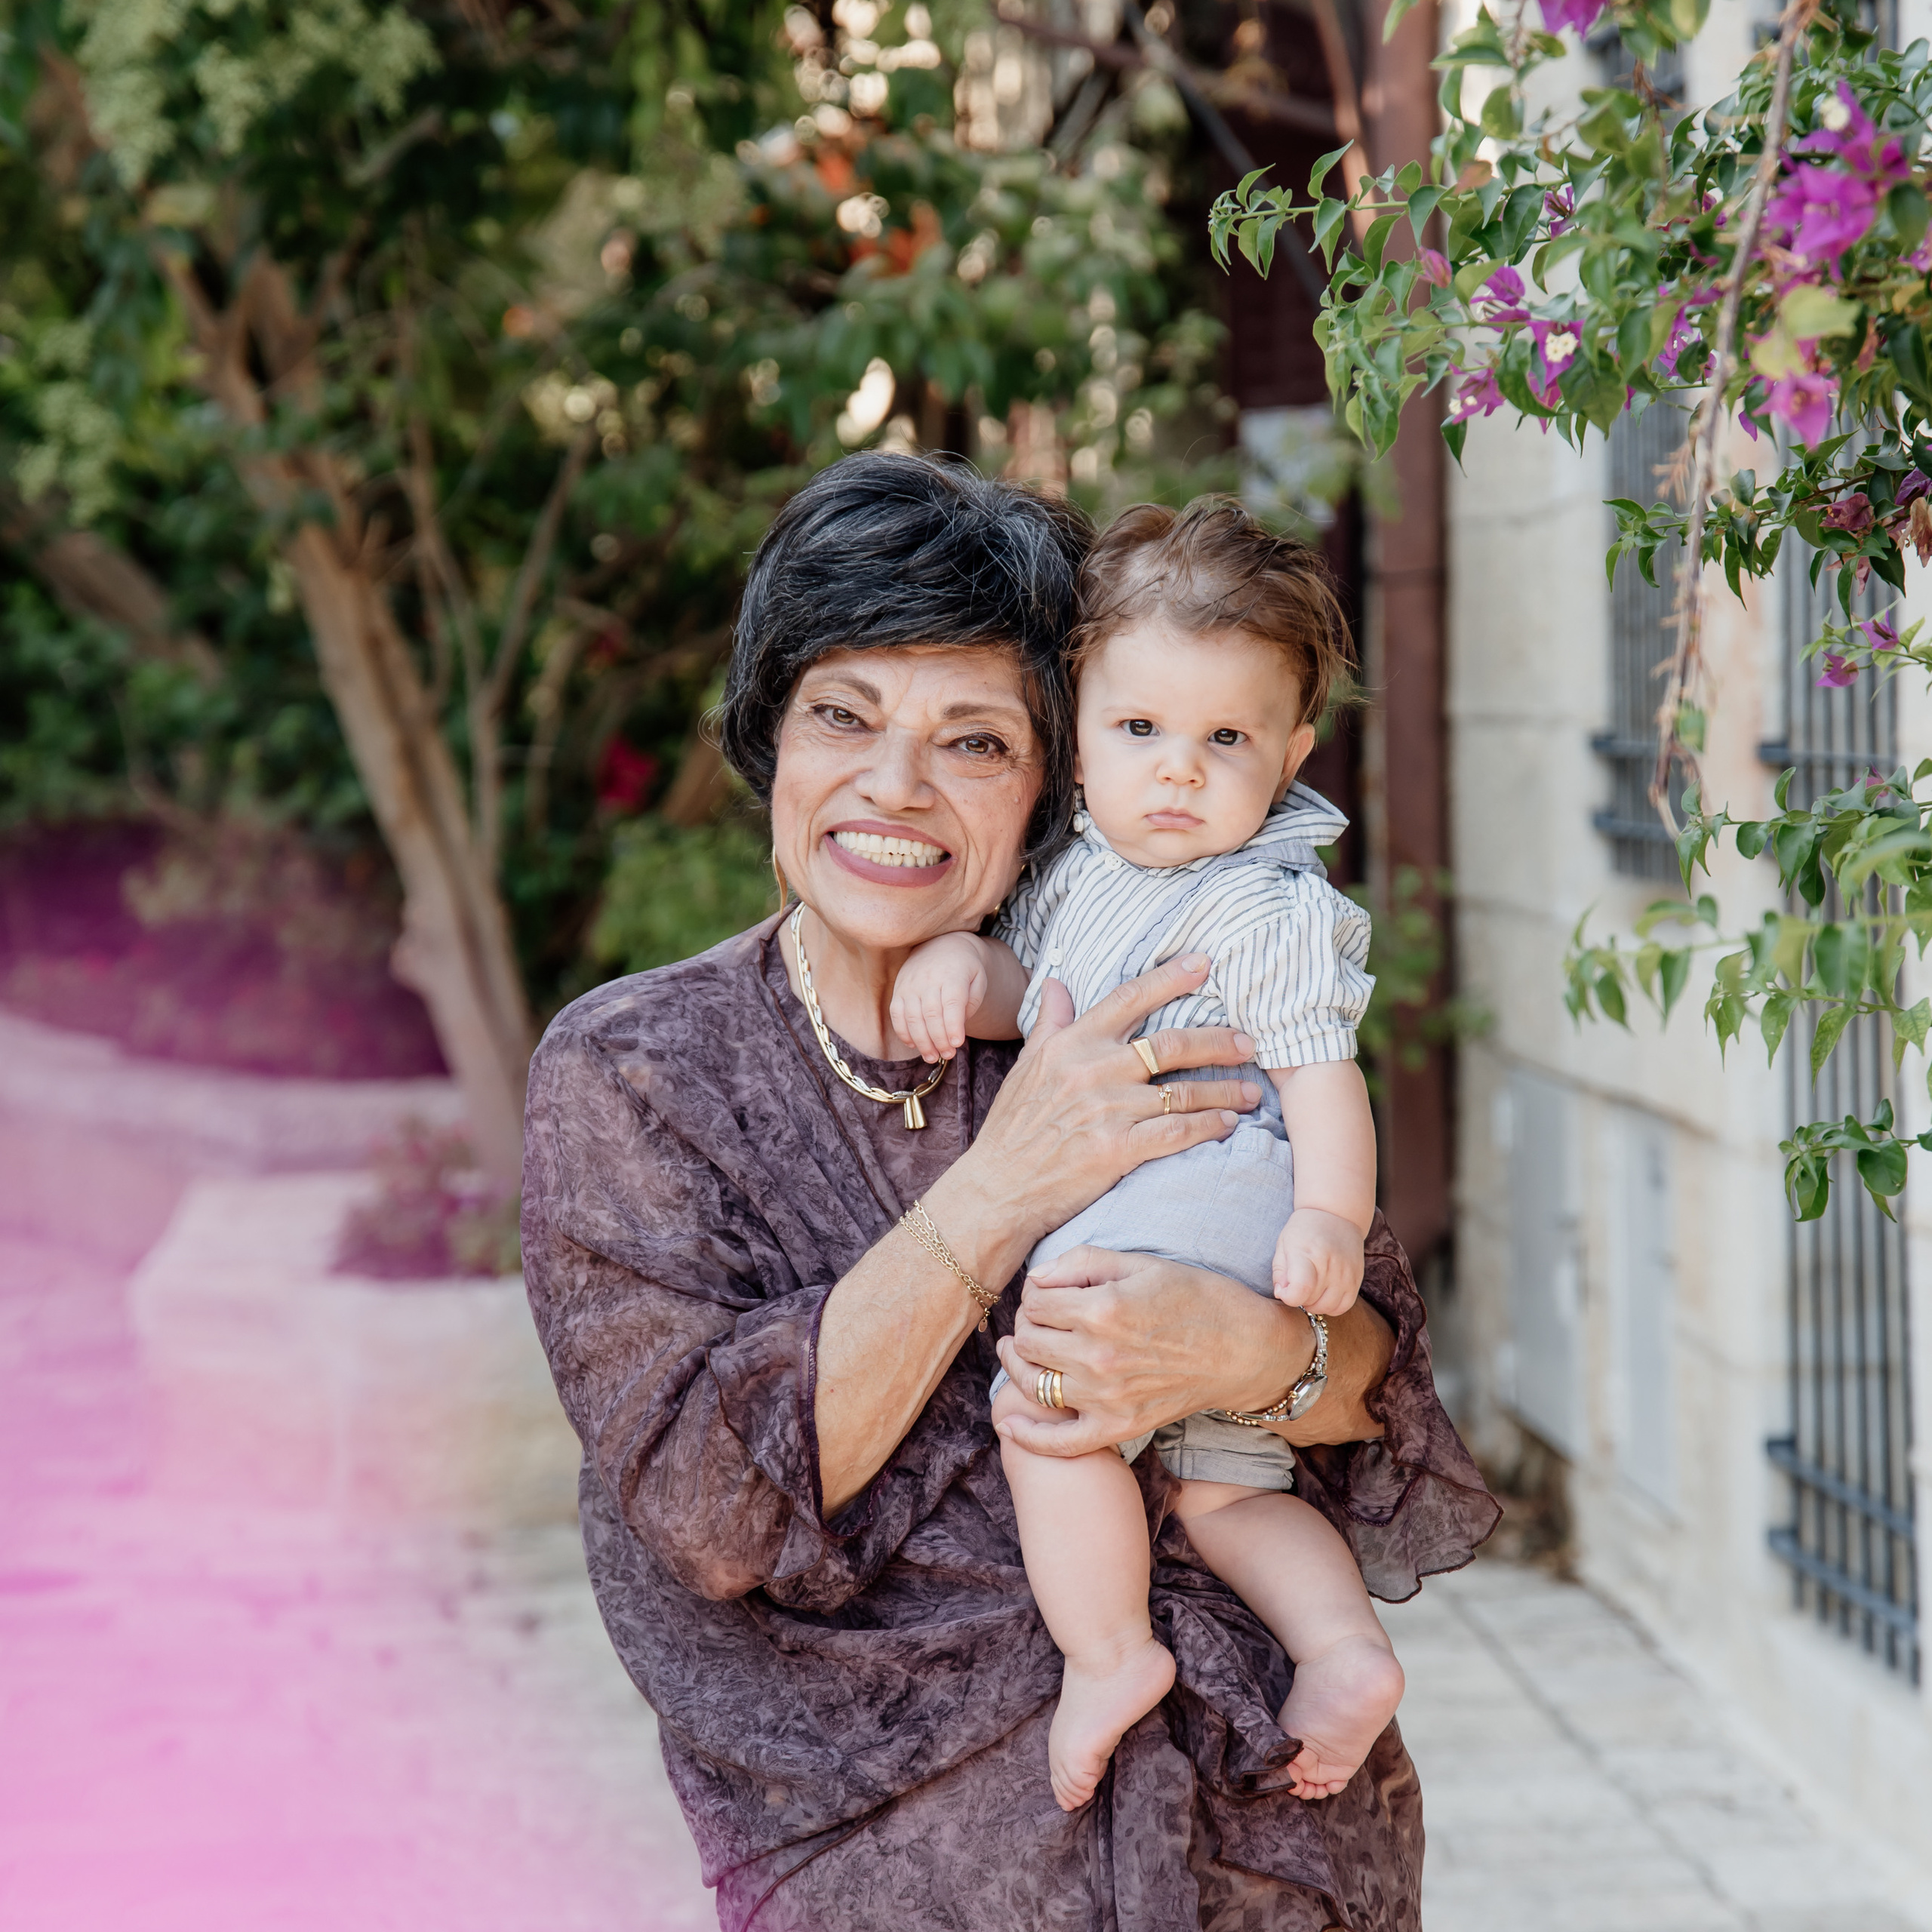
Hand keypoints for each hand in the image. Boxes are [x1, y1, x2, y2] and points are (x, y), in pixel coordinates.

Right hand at [890, 932, 988, 1063]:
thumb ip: (971, 1003)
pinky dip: (903, 1033)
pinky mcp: (898, 990)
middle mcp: (928, 979)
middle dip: (939, 1039)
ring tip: (932, 1057)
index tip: (956, 1044)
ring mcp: (910, 984)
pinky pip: (896, 1015)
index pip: (951, 1003)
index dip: (953, 1026)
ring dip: (922, 1041)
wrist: (942, 945)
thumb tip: (957, 1027)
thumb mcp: (978, 980)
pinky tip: (914, 1045)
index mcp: (952, 974)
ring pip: (912, 1018)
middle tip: (947, 1055)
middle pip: (931, 1014)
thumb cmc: (964, 968)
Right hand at [955, 953, 1260, 1242]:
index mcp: (1072, 1044)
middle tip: (1249, 1043)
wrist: (998, 1189)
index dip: (1170, 977)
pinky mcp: (1117, 1150)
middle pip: (1171, 1043)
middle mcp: (1092, 1070)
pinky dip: (1208, 1127)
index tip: (1204, 964)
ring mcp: (1107, 1110)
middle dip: (1219, 1041)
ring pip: (1183, 1091)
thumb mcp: (1026, 1066)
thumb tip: (1058, 983)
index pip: (1128, 998)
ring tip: (1252, 1092)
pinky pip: (1177, 1133)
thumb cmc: (1013, 1129)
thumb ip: (1050, 1023)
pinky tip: (1227, 1126)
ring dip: (1225, 1090)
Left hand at [994, 1245, 1315, 1457]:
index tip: (1050, 1292)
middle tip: (1043, 1318)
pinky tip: (1008, 1423)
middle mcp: (1097, 1356)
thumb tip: (1035, 1278)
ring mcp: (1106, 1398)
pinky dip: (1028, 1436)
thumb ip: (1083, 1262)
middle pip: (1028, 1340)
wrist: (1246, 1351)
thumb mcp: (1142, 1264)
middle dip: (1027, 1324)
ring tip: (1020, 1351)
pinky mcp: (1118, 1427)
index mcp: (1101, 1309)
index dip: (1036, 1293)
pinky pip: (1059, 1442)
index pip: (1034, 1301)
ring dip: (1019, 1365)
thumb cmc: (1197, 1298)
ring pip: (1032, 1383)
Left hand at [1271, 1207, 1364, 1316]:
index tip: (1285, 1290)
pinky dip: (1332, 1305)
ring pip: (1328, 1307)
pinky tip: (1324, 1292)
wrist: (1336, 1214)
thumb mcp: (1284, 1244)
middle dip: (1299, 1298)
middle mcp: (1330, 1264)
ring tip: (1310, 1288)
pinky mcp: (1357, 1278)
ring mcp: (1346, 1272)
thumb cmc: (1304, 1230)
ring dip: (1315, 1304)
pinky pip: (1344, 1306)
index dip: (1289, 1297)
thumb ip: (1280, 1272)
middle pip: (1312, 1301)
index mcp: (1307, 1253)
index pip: (1300, 1289)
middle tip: (1296, 1284)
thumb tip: (1282, 1294)